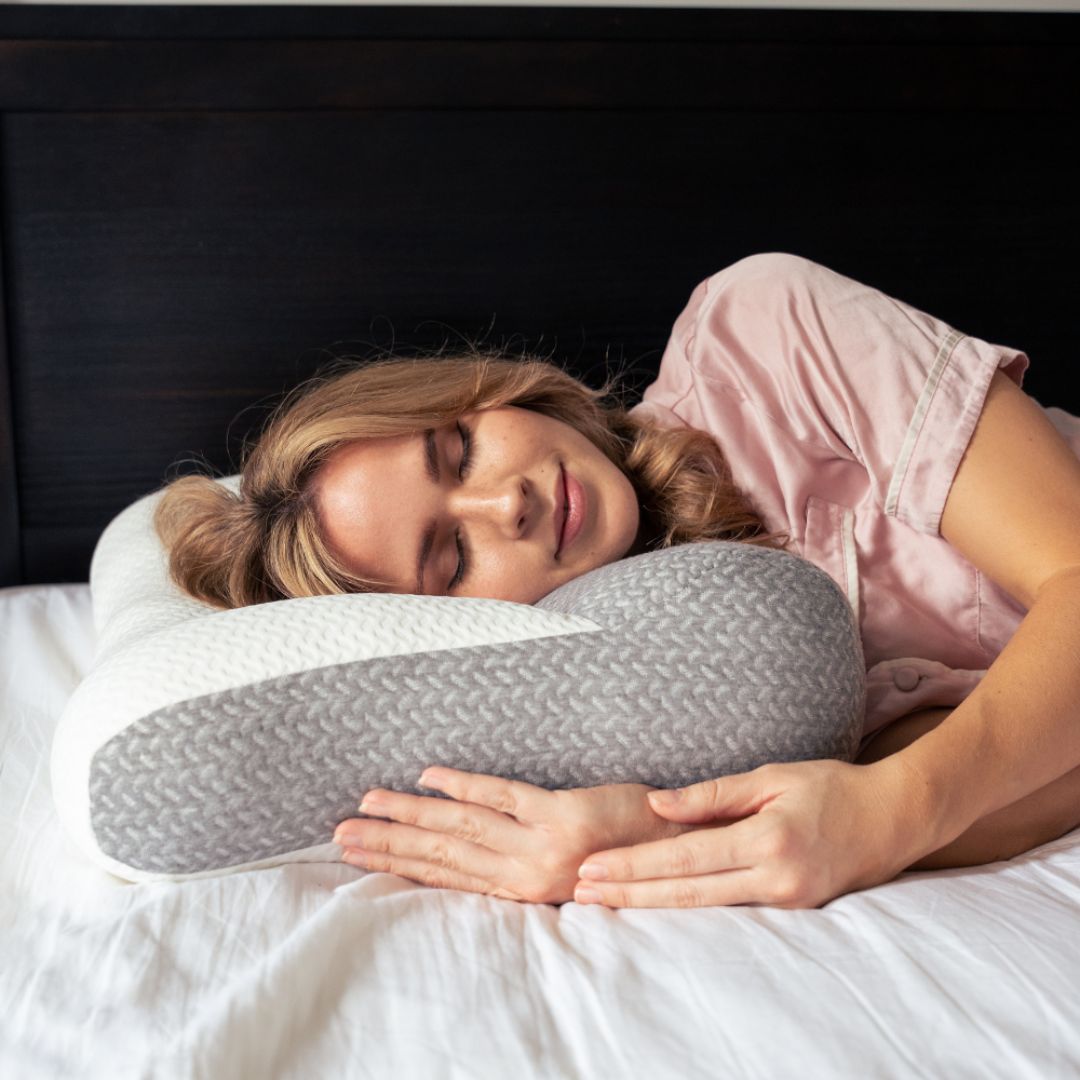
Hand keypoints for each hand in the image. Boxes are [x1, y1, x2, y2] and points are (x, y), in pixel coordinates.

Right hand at [333, 767, 701, 904]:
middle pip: (440, 854)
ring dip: (408, 817)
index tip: (358, 853)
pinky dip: (462, 785)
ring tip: (366, 807)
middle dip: (388, 843)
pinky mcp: (562, 813)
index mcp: (524, 889)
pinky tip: (429, 777)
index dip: (398, 863)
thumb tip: (476, 858)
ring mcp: (540, 844)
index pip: (446, 876)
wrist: (684, 847)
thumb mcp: (573, 877)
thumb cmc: (628, 856)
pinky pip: (502, 796)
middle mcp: (524, 873)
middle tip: (340, 833)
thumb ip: (526, 869)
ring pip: (459, 828)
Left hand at [573, 757, 931, 909]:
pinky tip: (654, 903)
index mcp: (768, 840)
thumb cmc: (833, 787)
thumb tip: (656, 804)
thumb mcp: (773, 777)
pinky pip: (728, 908)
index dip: (635, 865)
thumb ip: (713, 795)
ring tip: (605, 901)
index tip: (593, 867)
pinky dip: (686, 906)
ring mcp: (786, 900)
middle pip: (686, 892)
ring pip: (703, 907)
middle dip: (630, 892)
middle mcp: (775, 878)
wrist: (896, 819)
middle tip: (582, 892)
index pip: (685, 858)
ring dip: (649, 904)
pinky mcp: (792, 909)